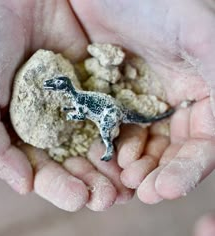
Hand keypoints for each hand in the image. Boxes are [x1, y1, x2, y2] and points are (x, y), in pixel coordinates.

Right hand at [0, 0, 133, 211]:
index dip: (60, 187)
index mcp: (23, 131)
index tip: (79, 200)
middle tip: (109, 199)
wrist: (11, 2)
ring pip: (95, 141)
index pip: (44, 169)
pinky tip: (133, 149)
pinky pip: (109, 113)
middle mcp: (51, 122)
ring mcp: (74, 105)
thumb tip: (23, 185)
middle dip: (91, 182)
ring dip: (110, 164)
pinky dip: (120, 132)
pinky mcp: (93, 86)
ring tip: (126, 184)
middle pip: (74, 161)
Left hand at [71, 0, 214, 202]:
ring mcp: (140, 104)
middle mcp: (171, 103)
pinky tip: (105, 156)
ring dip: (134, 167)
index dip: (187, 169)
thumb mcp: (196, 34)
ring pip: (142, 146)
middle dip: (158, 174)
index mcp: (198, 92)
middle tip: (142, 191)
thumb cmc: (152, 4)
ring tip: (124, 180)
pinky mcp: (112, 101)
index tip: (166, 189)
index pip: (201, 142)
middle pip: (170, 151)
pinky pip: (113, 131)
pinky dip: (112, 148)